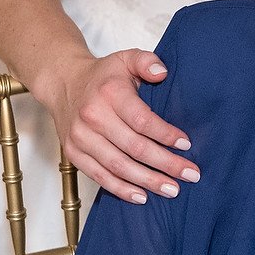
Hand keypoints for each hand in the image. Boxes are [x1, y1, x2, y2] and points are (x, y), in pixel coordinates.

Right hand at [38, 49, 199, 202]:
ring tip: (172, 190)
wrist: (63, 82)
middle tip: (190, 174)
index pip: (141, 120)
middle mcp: (93, 117)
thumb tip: (162, 73)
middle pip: (134, 147)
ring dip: (147, 181)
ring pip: (118, 166)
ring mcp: (81, 137)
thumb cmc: (103, 75)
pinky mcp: (73, 153)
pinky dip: (121, 189)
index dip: (165, 134)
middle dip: (165, 164)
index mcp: (110, 93)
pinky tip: (142, 196)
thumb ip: (147, 61)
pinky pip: (99, 176)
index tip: (186, 144)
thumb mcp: (126, 58)